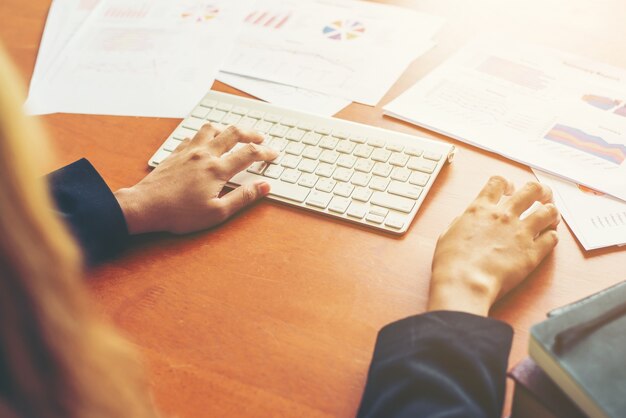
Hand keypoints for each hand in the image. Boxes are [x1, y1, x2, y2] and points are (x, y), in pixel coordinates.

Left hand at [114, 123, 277, 234]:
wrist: (145, 206)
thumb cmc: (180, 213)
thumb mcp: (217, 212)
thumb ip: (243, 197)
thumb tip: (264, 187)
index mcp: (217, 169)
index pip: (249, 154)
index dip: (266, 152)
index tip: (274, 154)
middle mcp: (204, 155)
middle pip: (233, 133)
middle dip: (251, 134)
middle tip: (260, 139)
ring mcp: (188, 151)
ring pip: (211, 128)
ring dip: (226, 129)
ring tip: (233, 134)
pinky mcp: (175, 153)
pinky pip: (193, 136)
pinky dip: (204, 135)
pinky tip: (205, 142)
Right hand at [427, 176, 559, 315]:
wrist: (465, 281)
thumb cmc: (451, 262)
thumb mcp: (448, 234)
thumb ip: (463, 222)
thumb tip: (468, 220)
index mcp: (481, 209)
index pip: (498, 182)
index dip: (507, 183)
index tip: (510, 190)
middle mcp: (504, 216)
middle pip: (532, 190)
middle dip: (540, 191)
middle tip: (541, 197)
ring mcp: (521, 233)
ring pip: (549, 211)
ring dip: (551, 212)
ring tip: (550, 217)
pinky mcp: (533, 253)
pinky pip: (553, 238)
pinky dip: (552, 236)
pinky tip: (548, 239)